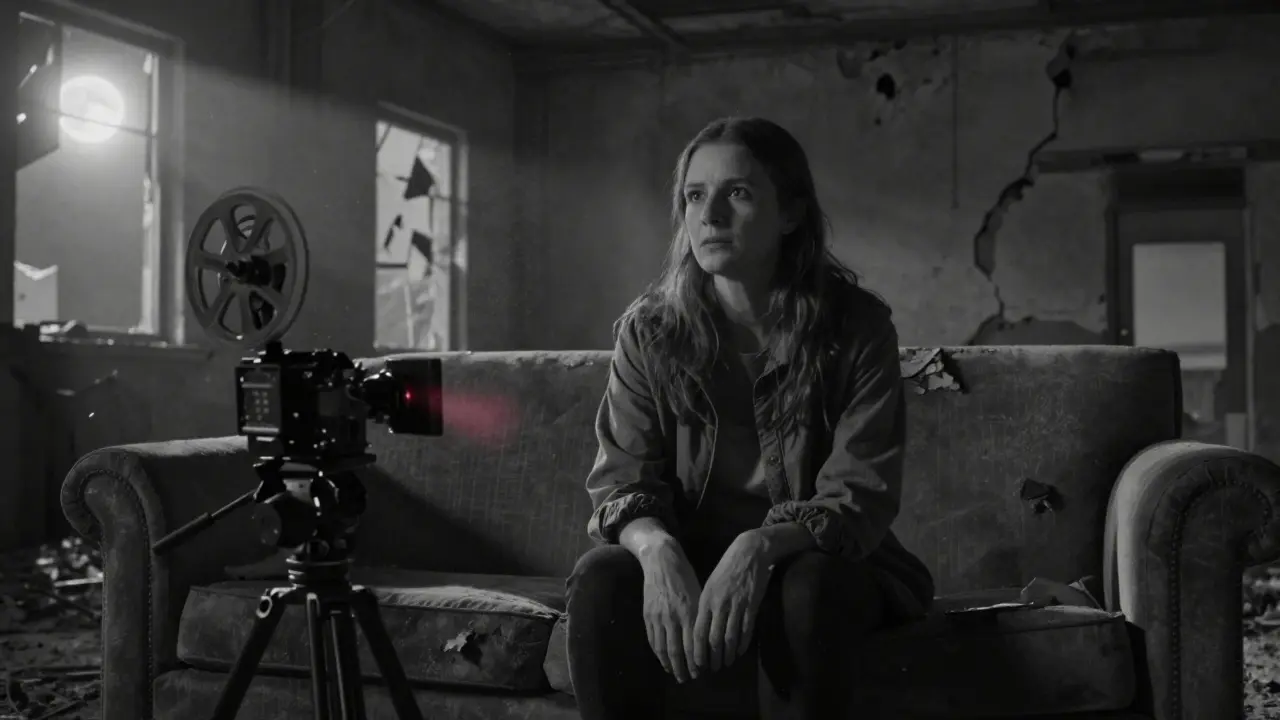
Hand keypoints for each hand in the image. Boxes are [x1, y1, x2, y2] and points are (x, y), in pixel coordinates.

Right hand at [638, 539, 702, 682]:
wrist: (661, 560)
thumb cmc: (685, 575)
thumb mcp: (699, 594)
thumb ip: (700, 616)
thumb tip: (707, 638)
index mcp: (688, 611)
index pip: (692, 644)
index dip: (696, 660)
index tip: (701, 671)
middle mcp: (672, 617)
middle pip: (677, 650)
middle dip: (683, 668)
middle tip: (688, 679)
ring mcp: (657, 617)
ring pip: (662, 648)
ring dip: (669, 664)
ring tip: (675, 674)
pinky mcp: (647, 615)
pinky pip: (652, 639)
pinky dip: (658, 653)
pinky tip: (663, 660)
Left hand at [693, 531, 772, 674]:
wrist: (750, 551)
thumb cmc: (727, 568)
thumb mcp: (710, 584)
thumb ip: (705, 605)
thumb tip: (700, 628)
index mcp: (706, 599)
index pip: (698, 631)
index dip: (697, 650)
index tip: (697, 663)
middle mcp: (719, 604)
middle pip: (713, 639)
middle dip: (712, 657)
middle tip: (712, 669)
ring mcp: (737, 605)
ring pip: (730, 637)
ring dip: (727, 654)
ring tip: (726, 664)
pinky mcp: (752, 605)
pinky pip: (746, 630)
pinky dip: (742, 644)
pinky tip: (739, 652)